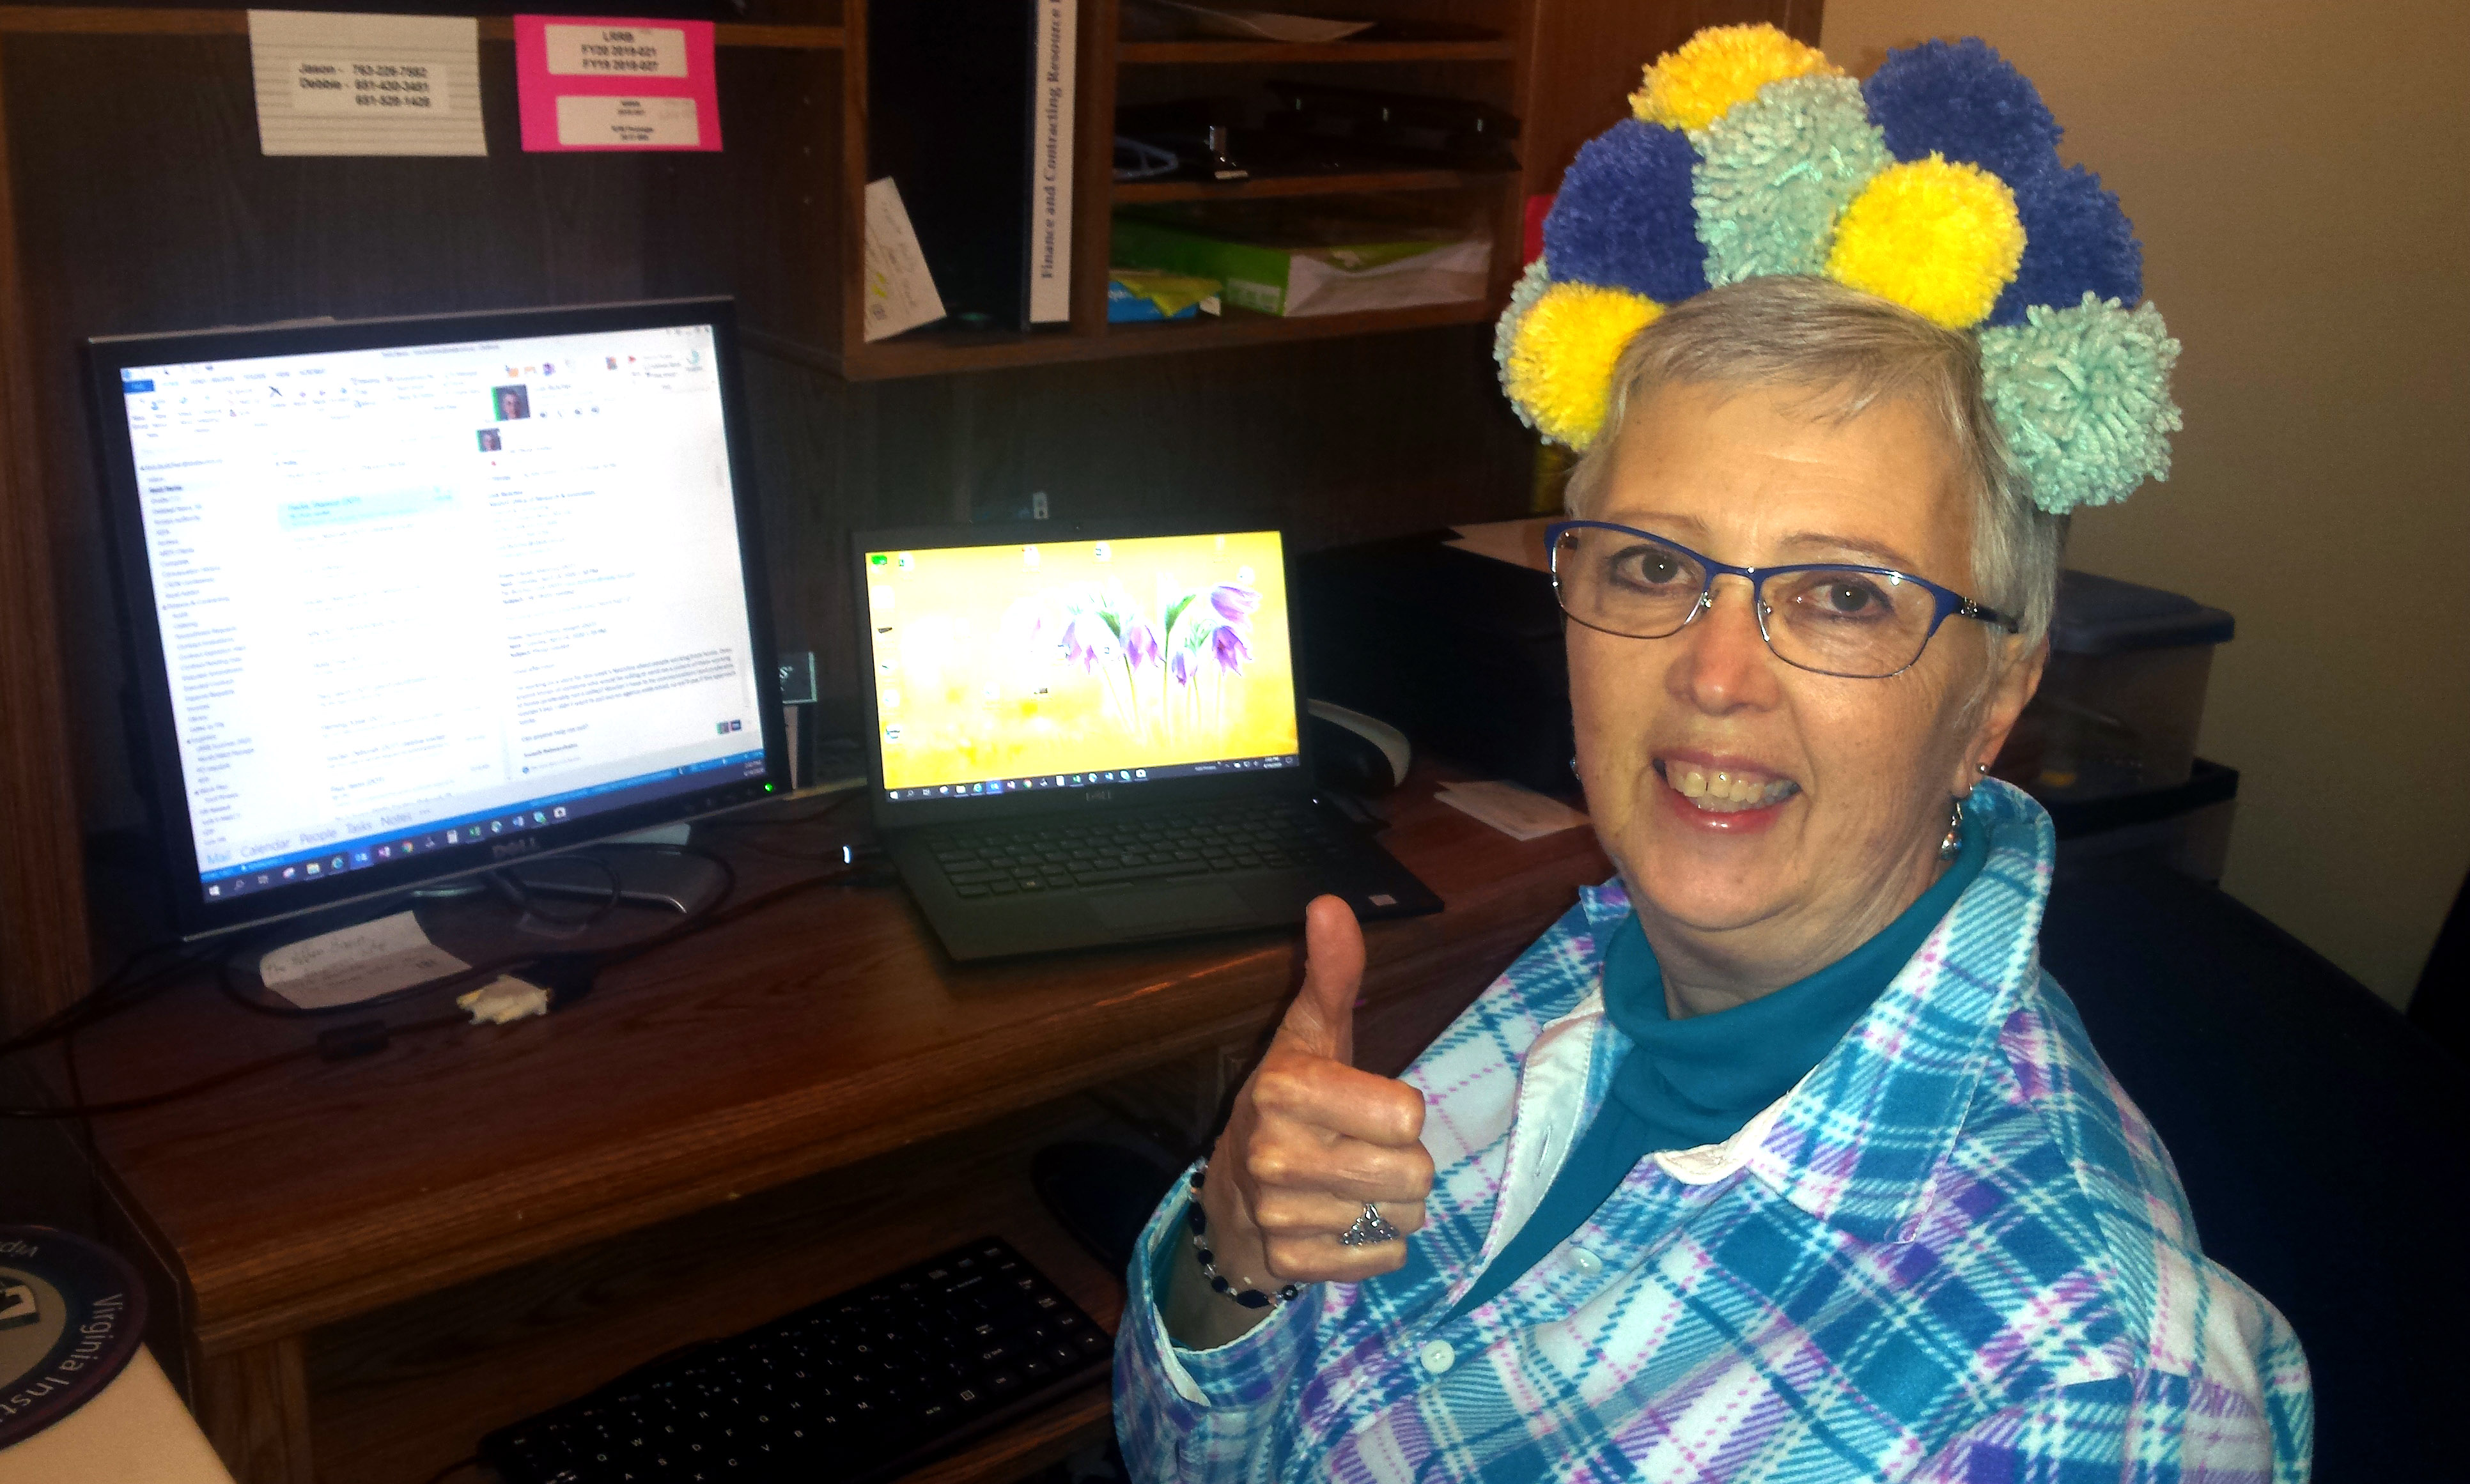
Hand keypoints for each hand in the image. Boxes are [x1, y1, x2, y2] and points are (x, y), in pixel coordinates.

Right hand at [1203, 896, 1433, 1289]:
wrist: (1233, 1197)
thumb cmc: (1292, 1104)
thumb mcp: (1312, 1036)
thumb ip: (1332, 974)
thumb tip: (1330, 903)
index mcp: (1287, 1088)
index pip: (1407, 1115)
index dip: (1400, 1112)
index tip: (1367, 1107)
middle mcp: (1276, 1152)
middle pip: (1415, 1174)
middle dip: (1405, 1166)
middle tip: (1365, 1152)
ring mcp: (1281, 1214)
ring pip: (1402, 1218)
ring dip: (1390, 1205)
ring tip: (1350, 1186)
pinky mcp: (1293, 1264)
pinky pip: (1383, 1259)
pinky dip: (1373, 1245)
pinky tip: (1339, 1223)